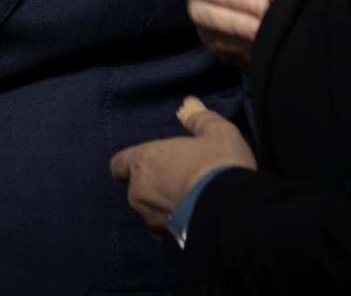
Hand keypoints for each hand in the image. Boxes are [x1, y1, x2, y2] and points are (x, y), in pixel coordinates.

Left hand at [109, 97, 257, 237]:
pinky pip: (167, 234)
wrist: (231, 213)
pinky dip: (176, 229)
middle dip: (154, 187)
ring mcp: (150, 221)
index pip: (119, 163)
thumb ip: (198, 119)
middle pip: (137, 189)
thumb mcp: (216, 131)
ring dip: (165, 210)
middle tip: (182, 184)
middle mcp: (138, 193)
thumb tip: (189, 106)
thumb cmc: (218, 165)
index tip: (147, 165)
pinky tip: (196, 224)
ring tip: (192, 206)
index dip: (130, 164)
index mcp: (143, 161)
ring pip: (151, 214)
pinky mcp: (166, 244)